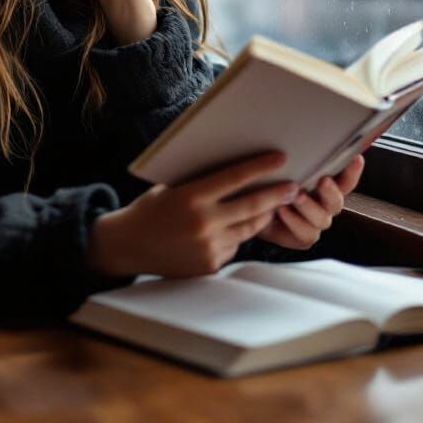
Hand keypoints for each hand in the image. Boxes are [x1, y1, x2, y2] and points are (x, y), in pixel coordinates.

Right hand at [87, 152, 298, 278]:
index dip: (261, 167)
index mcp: (191, 197)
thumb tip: (238, 171)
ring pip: (248, 228)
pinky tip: (237, 226)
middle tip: (294, 186)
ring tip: (275, 204)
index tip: (281, 158)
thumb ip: (202, 183)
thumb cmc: (151, 209)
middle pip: (252, 206)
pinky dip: (238, 234)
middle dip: (277, 194)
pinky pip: (234, 245)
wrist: (127, 245)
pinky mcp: (210, 264)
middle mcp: (203, 223)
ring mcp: (208, 247)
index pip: (235, 178)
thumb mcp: (173, 187)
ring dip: (264, 215)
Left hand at [256, 155, 364, 250]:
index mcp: (326, 185)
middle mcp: (324, 205)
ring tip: (296, 195)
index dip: (353, 171)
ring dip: (309, 207)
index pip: (346, 179)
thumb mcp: (281, 166)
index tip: (356, 158)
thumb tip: (305, 128)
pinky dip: (294, 221)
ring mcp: (315, 223)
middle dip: (331, 191)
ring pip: (322, 219)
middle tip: (322, 180)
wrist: (250, 207)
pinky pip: (306, 233)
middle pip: (337, 201)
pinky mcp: (303, 238)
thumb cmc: (269, 181)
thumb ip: (299, 157)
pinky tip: (281, 209)